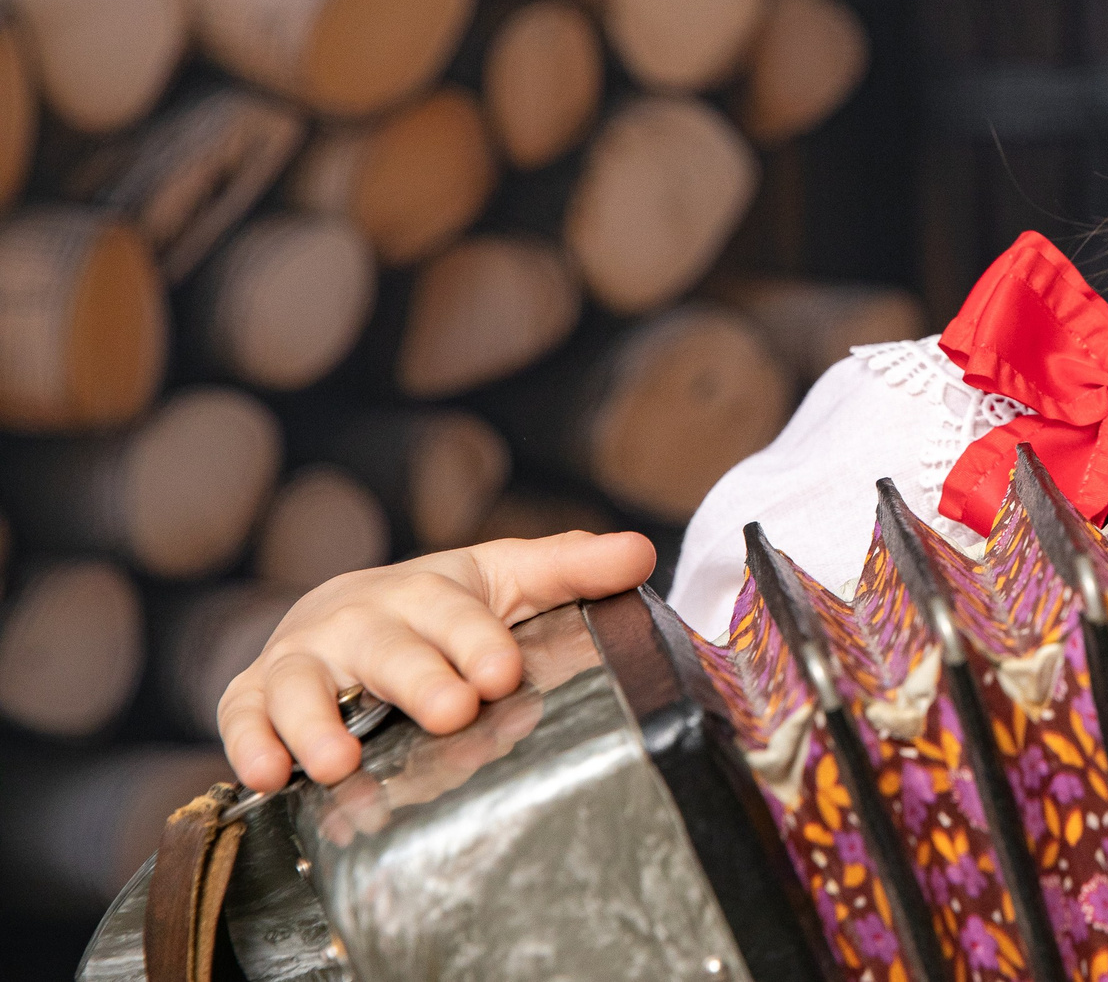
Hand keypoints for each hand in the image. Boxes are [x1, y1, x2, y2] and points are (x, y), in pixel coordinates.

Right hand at [216, 530, 657, 792]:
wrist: (345, 611)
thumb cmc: (443, 607)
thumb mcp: (509, 580)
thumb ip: (571, 568)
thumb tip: (642, 552)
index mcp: (427, 591)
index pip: (453, 611)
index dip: (477, 638)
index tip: (504, 671)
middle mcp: (361, 620)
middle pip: (387, 648)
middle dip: (417, 679)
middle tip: (450, 712)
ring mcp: (304, 659)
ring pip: (301, 685)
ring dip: (318, 722)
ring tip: (340, 762)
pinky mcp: (255, 696)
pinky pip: (243, 717)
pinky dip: (250, 744)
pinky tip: (268, 776)